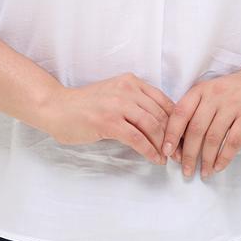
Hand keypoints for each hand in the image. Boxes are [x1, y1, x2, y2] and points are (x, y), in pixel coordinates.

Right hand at [46, 72, 175, 164]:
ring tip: (168, 158)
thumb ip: (135, 102)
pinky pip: (137, 139)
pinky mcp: (109, 122)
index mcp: (131, 81)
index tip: (182, 135)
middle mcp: (128, 90)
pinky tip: (155, 159)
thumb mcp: (114, 94)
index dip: (177, 120)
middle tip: (180, 151)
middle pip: (161, 114)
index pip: (163, 101)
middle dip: (174, 136)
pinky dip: (150, 151)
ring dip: (164, 145)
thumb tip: (160, 123)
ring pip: (152, 126)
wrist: (57, 107)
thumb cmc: (85, 104)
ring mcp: (118, 105)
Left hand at [161, 64, 240, 178]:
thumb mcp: (214, 90)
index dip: (171, 134)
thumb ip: (199, 109)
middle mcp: (215, 96)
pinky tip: (219, 166)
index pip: (180, 113)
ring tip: (204, 172)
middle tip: (186, 171)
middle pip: (195, 129)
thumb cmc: (238, 89)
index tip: (167, 152)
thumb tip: (181, 139)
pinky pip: (233, 141)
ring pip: (213, 138)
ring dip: (207, 159)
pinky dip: (224, 157)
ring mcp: (233, 105)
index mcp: (202, 89)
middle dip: (189, 154)